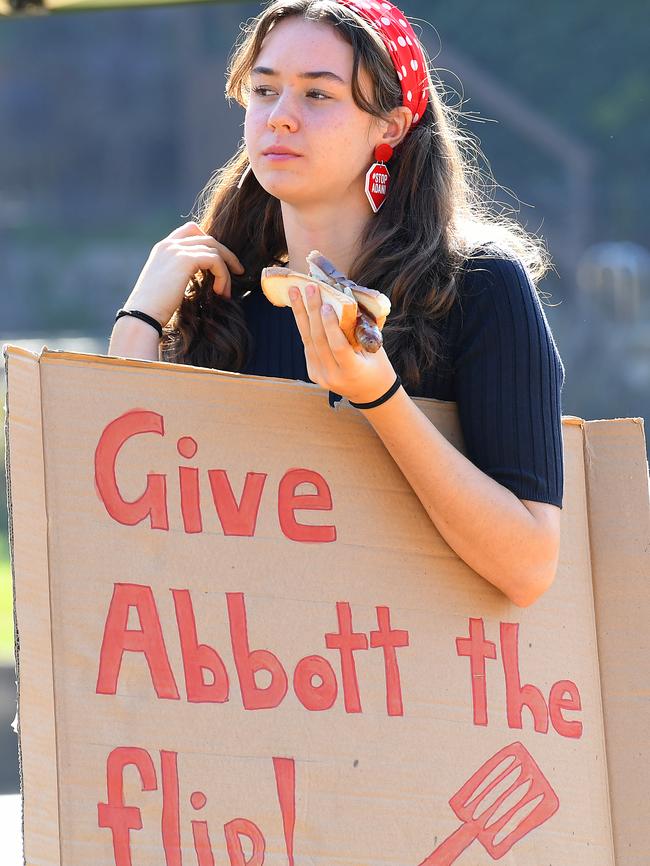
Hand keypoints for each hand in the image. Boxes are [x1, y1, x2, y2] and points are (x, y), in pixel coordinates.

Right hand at [121, 221, 244, 326]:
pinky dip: (223, 276)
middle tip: (238, 271)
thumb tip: (202, 276)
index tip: (220, 261)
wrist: (143, 315)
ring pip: (214, 249)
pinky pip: (215, 260)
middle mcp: (169, 244)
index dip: (209, 242)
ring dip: (226, 270)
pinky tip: (220, 292)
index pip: (191, 230)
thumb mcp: (167, 284)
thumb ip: (181, 273)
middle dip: (226, 255)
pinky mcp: (185, 260)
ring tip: (225, 292)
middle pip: (208, 238)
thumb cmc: (155, 308)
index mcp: (163, 248)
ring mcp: (177, 249)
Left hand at [289, 283, 397, 403]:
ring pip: (308, 341)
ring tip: (295, 293)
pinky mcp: (313, 373)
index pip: (338, 347)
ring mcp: (320, 376)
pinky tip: (299, 308)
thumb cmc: (377, 366)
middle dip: (312, 312)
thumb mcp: (375, 349)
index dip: (330, 326)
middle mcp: (333, 376)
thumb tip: (348, 300)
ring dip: (301, 315)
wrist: (370, 393)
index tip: (326, 305)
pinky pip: (307, 346)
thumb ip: (361, 329)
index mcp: (352, 372)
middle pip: (318, 341)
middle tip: (310, 289)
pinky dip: (304, 326)